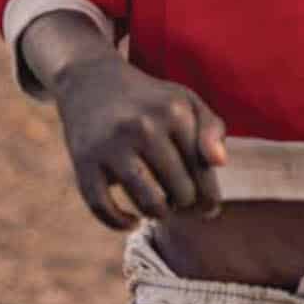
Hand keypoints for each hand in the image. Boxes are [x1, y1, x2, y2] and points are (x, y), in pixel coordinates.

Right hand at [48, 54, 226, 230]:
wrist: (89, 81)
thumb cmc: (148, 100)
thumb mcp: (185, 102)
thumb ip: (211, 130)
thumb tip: (219, 163)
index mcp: (174, 112)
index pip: (203, 173)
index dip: (209, 198)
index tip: (206, 206)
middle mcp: (143, 127)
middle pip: (182, 192)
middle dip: (185, 205)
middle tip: (179, 202)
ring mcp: (111, 146)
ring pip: (151, 205)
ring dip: (160, 214)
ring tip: (161, 208)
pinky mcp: (85, 162)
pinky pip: (106, 209)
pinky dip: (122, 223)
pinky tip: (132, 221)